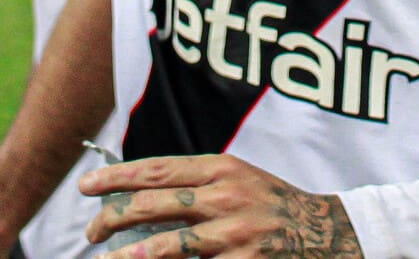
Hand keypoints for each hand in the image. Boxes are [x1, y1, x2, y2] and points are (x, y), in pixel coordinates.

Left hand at [80, 153, 363, 257]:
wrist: (330, 233)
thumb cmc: (274, 206)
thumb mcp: (240, 180)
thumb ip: (199, 184)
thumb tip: (144, 194)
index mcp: (222, 168)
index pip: (157, 171)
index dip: (117, 178)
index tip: (88, 187)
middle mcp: (225, 196)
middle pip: (154, 205)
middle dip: (113, 217)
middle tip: (91, 231)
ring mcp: (235, 233)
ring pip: (168, 245)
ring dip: (130, 255)